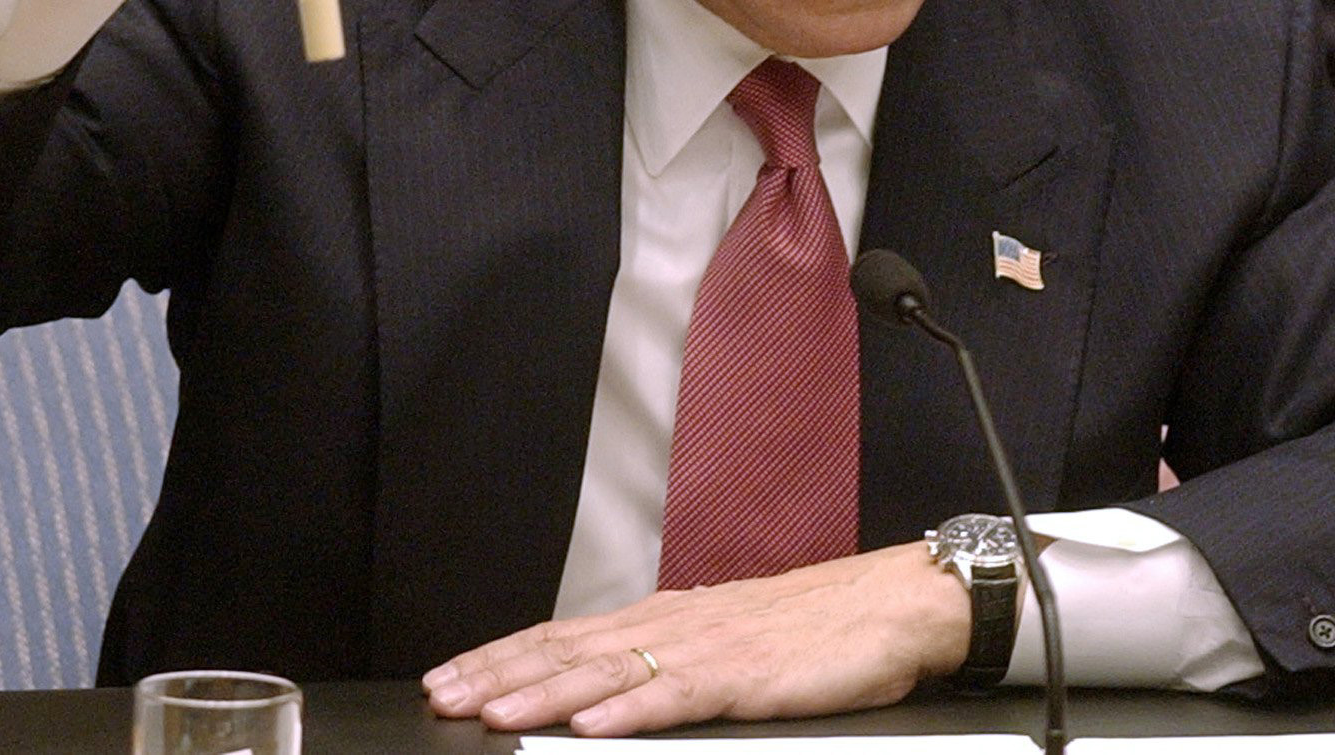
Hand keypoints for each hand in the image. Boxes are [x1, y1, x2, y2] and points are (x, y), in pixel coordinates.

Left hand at [421, 543, 968, 735]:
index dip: (503, 657)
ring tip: (492, 713)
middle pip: (568, 651)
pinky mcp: (747, 676)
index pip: (565, 636)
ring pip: (609, 673)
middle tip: (441, 696)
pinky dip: (630, 712)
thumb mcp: (728, 643)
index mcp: (666, 619)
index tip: (450, 677)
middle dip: (498, 675)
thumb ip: (670, 664)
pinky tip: (591, 728)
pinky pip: (678, 696)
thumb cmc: (817, 631)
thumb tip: (612, 690)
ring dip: (543, 694)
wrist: (893, 605)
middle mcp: (674, 626)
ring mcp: (707, 649)